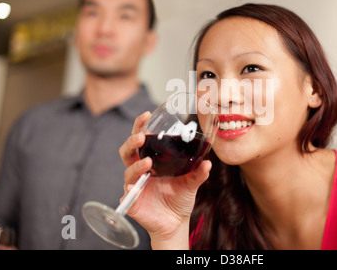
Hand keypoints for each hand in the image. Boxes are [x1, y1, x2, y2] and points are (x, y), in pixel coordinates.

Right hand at [118, 112, 210, 248]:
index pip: (142, 140)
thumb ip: (198, 173)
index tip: (147, 115)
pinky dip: (133, 185)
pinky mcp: (132, 200)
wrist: (175, 222)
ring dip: (136, 164)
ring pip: (128, 169)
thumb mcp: (191, 183)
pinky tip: (139, 183)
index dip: (141, 126)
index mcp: (151, 160)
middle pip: (128, 150)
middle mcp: (140, 170)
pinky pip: (128, 191)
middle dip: (132, 140)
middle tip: (142, 136)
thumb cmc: (179, 198)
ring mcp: (134, 184)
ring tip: (148, 162)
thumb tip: (208, 163)